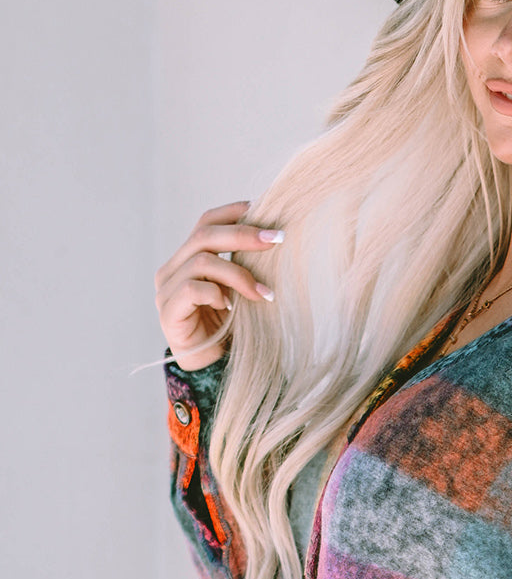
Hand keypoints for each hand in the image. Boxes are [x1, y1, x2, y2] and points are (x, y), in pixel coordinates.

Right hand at [154, 200, 284, 370]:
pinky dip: (217, 294)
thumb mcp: (241, 290)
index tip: (263, 208)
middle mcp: (172, 269)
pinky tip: (232, 308)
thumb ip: (245, 265)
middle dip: (244, 235)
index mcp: (188, 258)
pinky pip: (193, 290)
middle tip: (277, 240)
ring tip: (265, 293)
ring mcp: (167, 290)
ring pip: (202, 262)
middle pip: (204, 236)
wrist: (214, 369)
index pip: (206, 222)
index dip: (233, 212)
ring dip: (239, 274)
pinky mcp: (168, 312)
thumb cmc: (231, 328)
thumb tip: (276, 237)